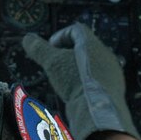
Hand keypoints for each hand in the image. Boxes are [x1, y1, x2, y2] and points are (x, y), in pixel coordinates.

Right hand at [22, 23, 140, 139]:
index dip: (60, 35)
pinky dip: (83, 81)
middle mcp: (104, 55)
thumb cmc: (76, 82)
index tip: (50, 46)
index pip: (76, 30)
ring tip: (62, 78)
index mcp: (92, 44)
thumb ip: (39, 49)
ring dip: (74, 68)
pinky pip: (95, 79)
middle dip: (67, 53)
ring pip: (90, 64)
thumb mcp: (51, 62)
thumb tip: (28, 39)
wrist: (96, 109)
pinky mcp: (111, 89)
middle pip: (84, 47)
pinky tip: (74, 91)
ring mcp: (110, 73)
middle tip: (54, 62)